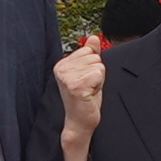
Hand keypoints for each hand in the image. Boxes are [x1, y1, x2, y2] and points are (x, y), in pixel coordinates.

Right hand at [55, 35, 105, 160]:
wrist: (79, 122)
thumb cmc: (84, 99)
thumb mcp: (87, 73)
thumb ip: (90, 54)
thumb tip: (93, 38)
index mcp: (61, 64)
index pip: (89, 51)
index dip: (92, 67)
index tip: (85, 81)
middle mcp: (61, 68)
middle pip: (95, 58)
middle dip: (97, 73)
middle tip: (88, 88)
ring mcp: (67, 77)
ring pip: (98, 65)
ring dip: (98, 80)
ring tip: (88, 91)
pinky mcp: (76, 85)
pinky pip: (99, 74)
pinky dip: (99, 85)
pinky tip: (89, 94)